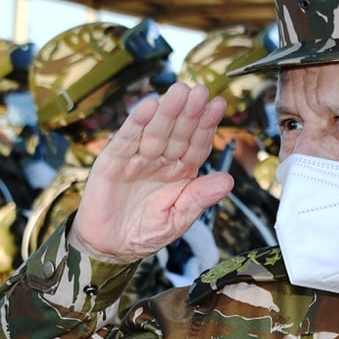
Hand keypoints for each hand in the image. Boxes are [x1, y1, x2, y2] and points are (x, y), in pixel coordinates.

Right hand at [71, 83, 230, 262]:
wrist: (109, 248)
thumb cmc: (145, 233)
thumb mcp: (177, 220)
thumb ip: (199, 199)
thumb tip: (228, 180)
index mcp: (181, 172)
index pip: (197, 145)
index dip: (208, 125)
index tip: (219, 105)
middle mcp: (161, 161)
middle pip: (178, 132)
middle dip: (190, 112)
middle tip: (201, 91)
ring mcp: (137, 159)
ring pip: (155, 131)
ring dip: (168, 111)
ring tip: (180, 92)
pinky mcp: (112, 162)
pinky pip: (126, 139)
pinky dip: (136, 123)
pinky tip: (148, 106)